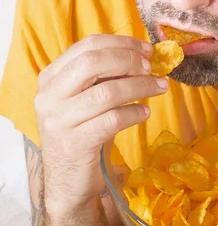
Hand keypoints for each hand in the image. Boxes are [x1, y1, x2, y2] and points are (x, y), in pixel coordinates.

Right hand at [35, 34, 167, 213]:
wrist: (68, 182)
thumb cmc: (84, 133)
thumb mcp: (88, 99)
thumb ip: (106, 76)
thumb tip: (145, 56)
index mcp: (51, 77)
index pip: (87, 46)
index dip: (122, 43)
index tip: (148, 49)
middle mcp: (49, 95)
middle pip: (93, 62)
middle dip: (129, 60)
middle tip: (152, 68)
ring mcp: (59, 120)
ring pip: (106, 91)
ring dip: (140, 86)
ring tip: (160, 87)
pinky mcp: (75, 143)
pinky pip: (113, 120)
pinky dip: (135, 113)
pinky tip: (145, 114)